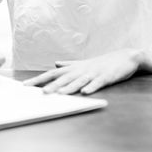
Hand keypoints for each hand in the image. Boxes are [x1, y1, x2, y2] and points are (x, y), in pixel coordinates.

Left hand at [23, 49, 143, 94]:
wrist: (126, 58)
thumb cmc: (103, 62)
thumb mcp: (84, 64)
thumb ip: (69, 64)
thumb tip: (55, 63)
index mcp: (75, 67)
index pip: (54, 73)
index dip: (40, 78)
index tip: (26, 85)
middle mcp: (82, 69)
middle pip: (64, 77)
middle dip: (52, 85)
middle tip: (40, 93)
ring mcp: (94, 73)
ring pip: (79, 80)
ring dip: (69, 87)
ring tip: (58, 94)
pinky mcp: (106, 77)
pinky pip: (98, 83)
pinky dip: (91, 87)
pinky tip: (85, 93)